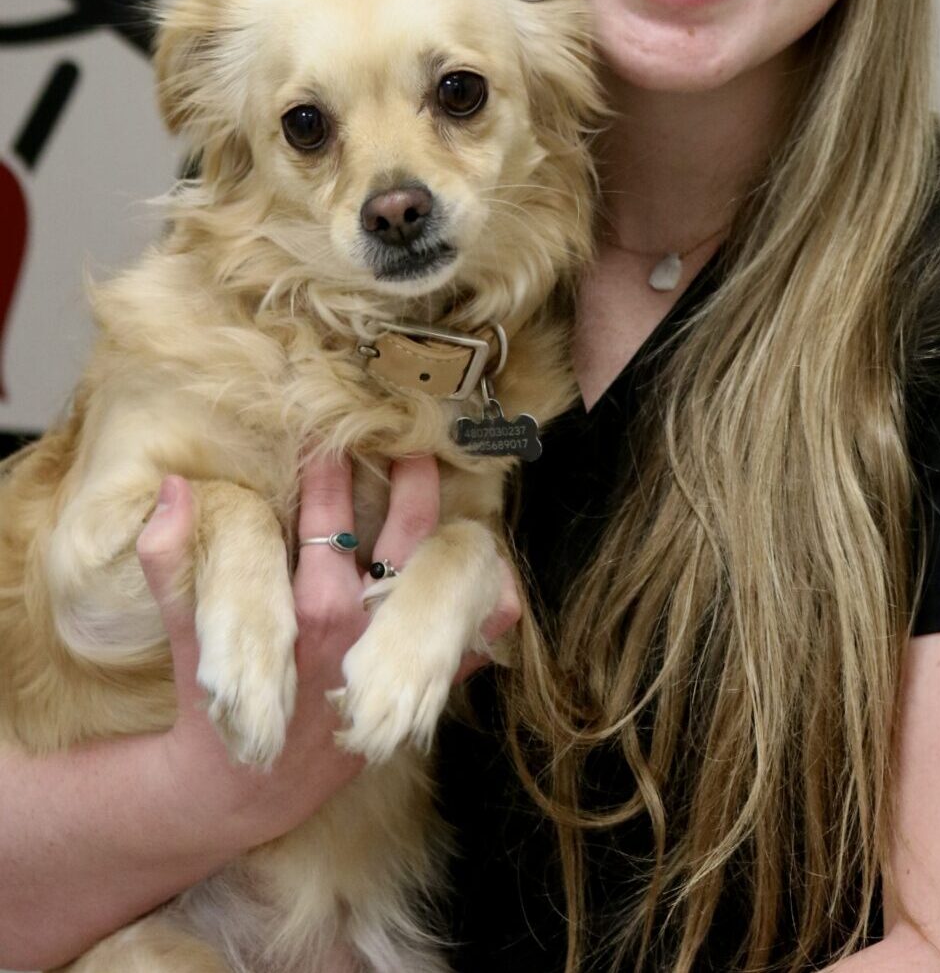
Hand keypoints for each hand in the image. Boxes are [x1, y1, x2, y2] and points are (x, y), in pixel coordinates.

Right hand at [135, 454, 519, 849]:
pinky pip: (477, 637)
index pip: (331, 514)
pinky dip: (492, 602)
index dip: (331, 466)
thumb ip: (172, 560)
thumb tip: (175, 488)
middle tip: (413, 434)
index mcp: (310, 605)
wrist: (245, 789)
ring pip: (447, 572)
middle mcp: (365, 624)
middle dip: (412, 477)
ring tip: (455, 477)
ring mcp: (400, 654)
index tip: (335, 426)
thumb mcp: (187, 630)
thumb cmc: (213, 700)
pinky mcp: (423, 685)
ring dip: (454, 522)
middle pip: (406, 530)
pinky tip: (490, 562)